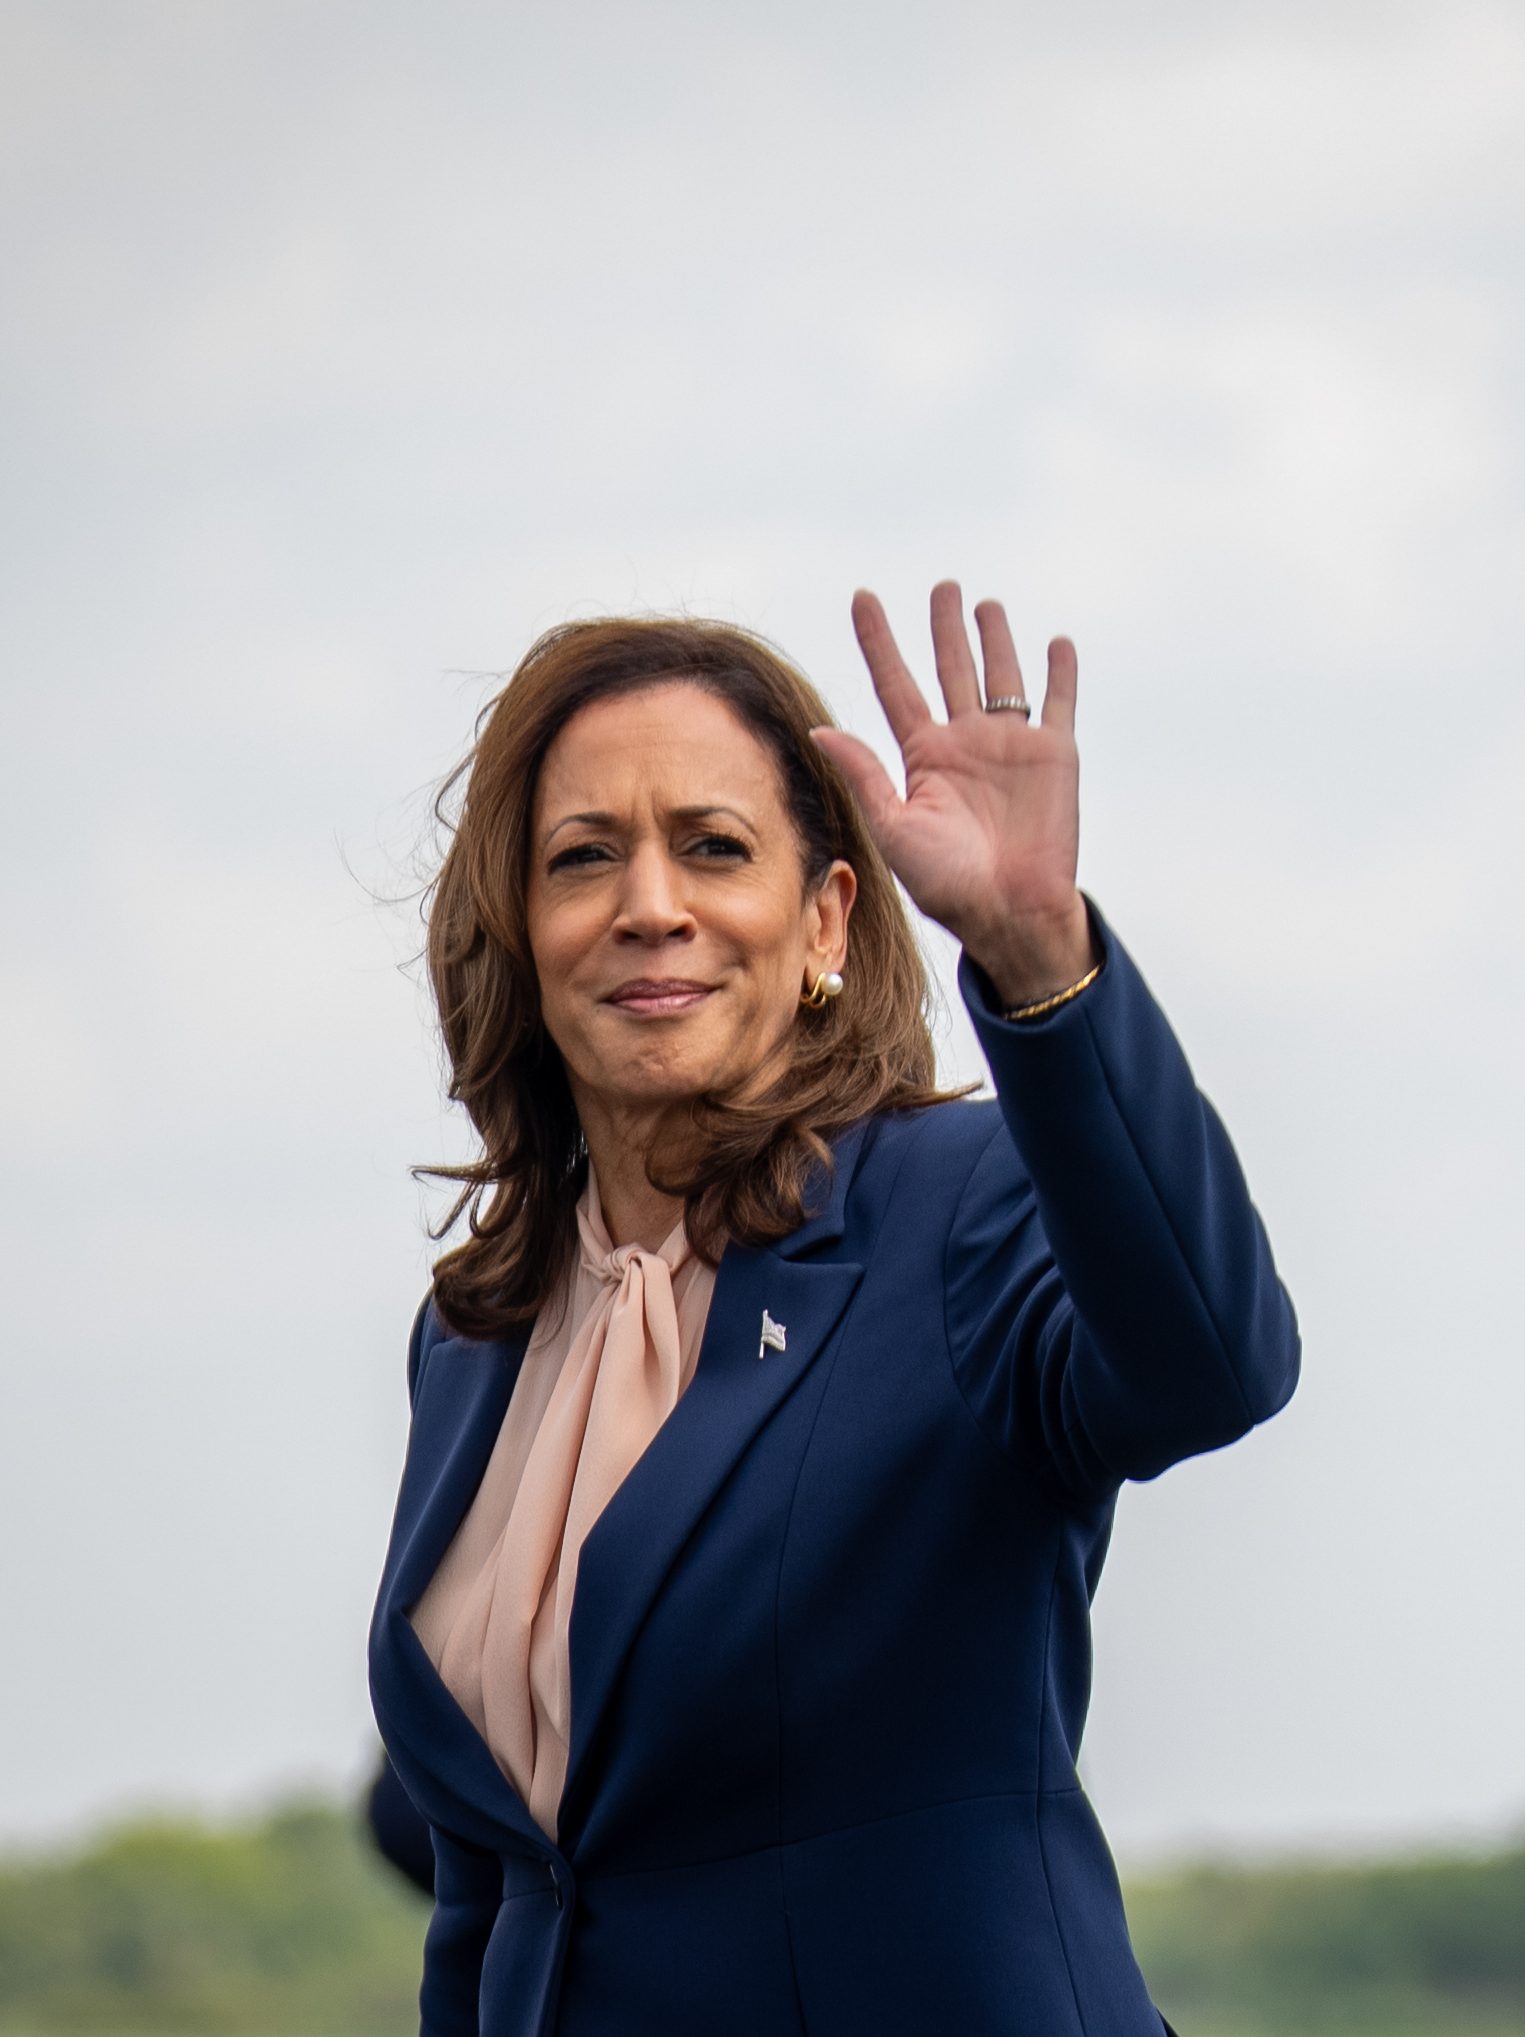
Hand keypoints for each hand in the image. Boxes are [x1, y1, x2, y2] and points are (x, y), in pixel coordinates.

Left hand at [810, 581, 1098, 1008]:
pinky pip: (1057, 702)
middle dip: (943, 629)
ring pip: (1001, 676)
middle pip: (950, 670)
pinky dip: (1059, 672)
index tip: (862, 598)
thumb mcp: (894, 828)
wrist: (1009, 911)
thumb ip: (864, 775)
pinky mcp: (1054, 754)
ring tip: (984, 604)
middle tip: (941, 587)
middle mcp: (965, 744)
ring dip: (994, 639)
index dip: (879, 641)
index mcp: (924, 758)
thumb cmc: (946, 884)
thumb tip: (819, 731)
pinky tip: (1055, 643)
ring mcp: (1010, 746)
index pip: (896, 685)